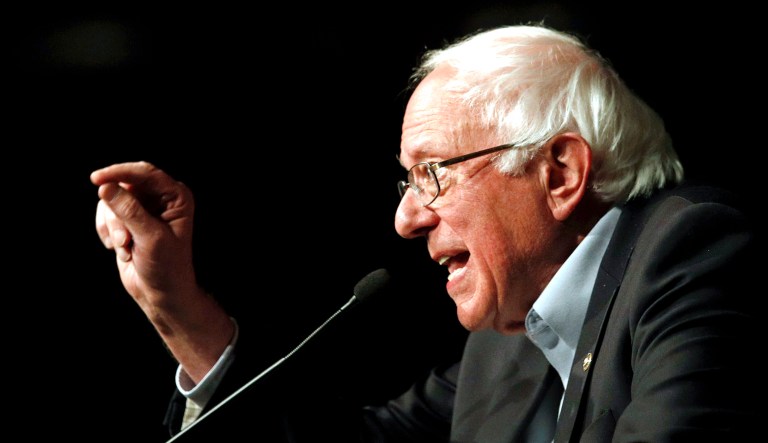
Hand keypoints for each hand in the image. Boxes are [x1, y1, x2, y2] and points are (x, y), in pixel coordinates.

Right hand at [91, 161, 233, 381]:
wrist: (161, 293)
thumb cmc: (166, 267)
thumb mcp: (150, 238)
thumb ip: (129, 211)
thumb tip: (106, 187)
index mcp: (176, 196)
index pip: (145, 173)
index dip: (120, 172)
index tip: (97, 180)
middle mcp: (160, 198)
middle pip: (123, 186)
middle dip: (117, 213)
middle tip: (122, 239)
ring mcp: (142, 208)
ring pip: (110, 201)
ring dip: (113, 227)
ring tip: (125, 248)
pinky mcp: (127, 220)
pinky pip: (104, 215)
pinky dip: (107, 232)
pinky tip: (120, 250)